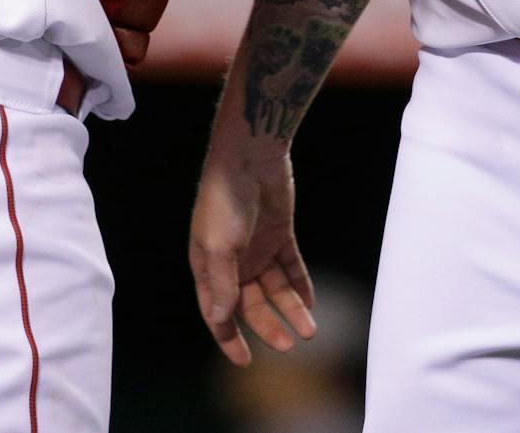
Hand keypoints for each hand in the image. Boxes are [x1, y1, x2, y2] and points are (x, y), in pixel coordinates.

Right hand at [189, 134, 315, 367]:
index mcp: (209, 266)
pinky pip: (290, 267)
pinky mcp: (278, 234)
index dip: (228, 338)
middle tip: (290, 347)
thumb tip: (222, 317)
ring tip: (309, 331)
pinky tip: (310, 303)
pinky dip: (300, 285)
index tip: (245, 362)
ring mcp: (256, 248)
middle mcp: (232, 262)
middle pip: (250, 305)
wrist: (249, 156)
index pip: (217, 312)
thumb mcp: (219, 246)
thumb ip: (223, 283)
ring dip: (290, 310)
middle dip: (268, 327)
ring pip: (274, 290)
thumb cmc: (224, 199)